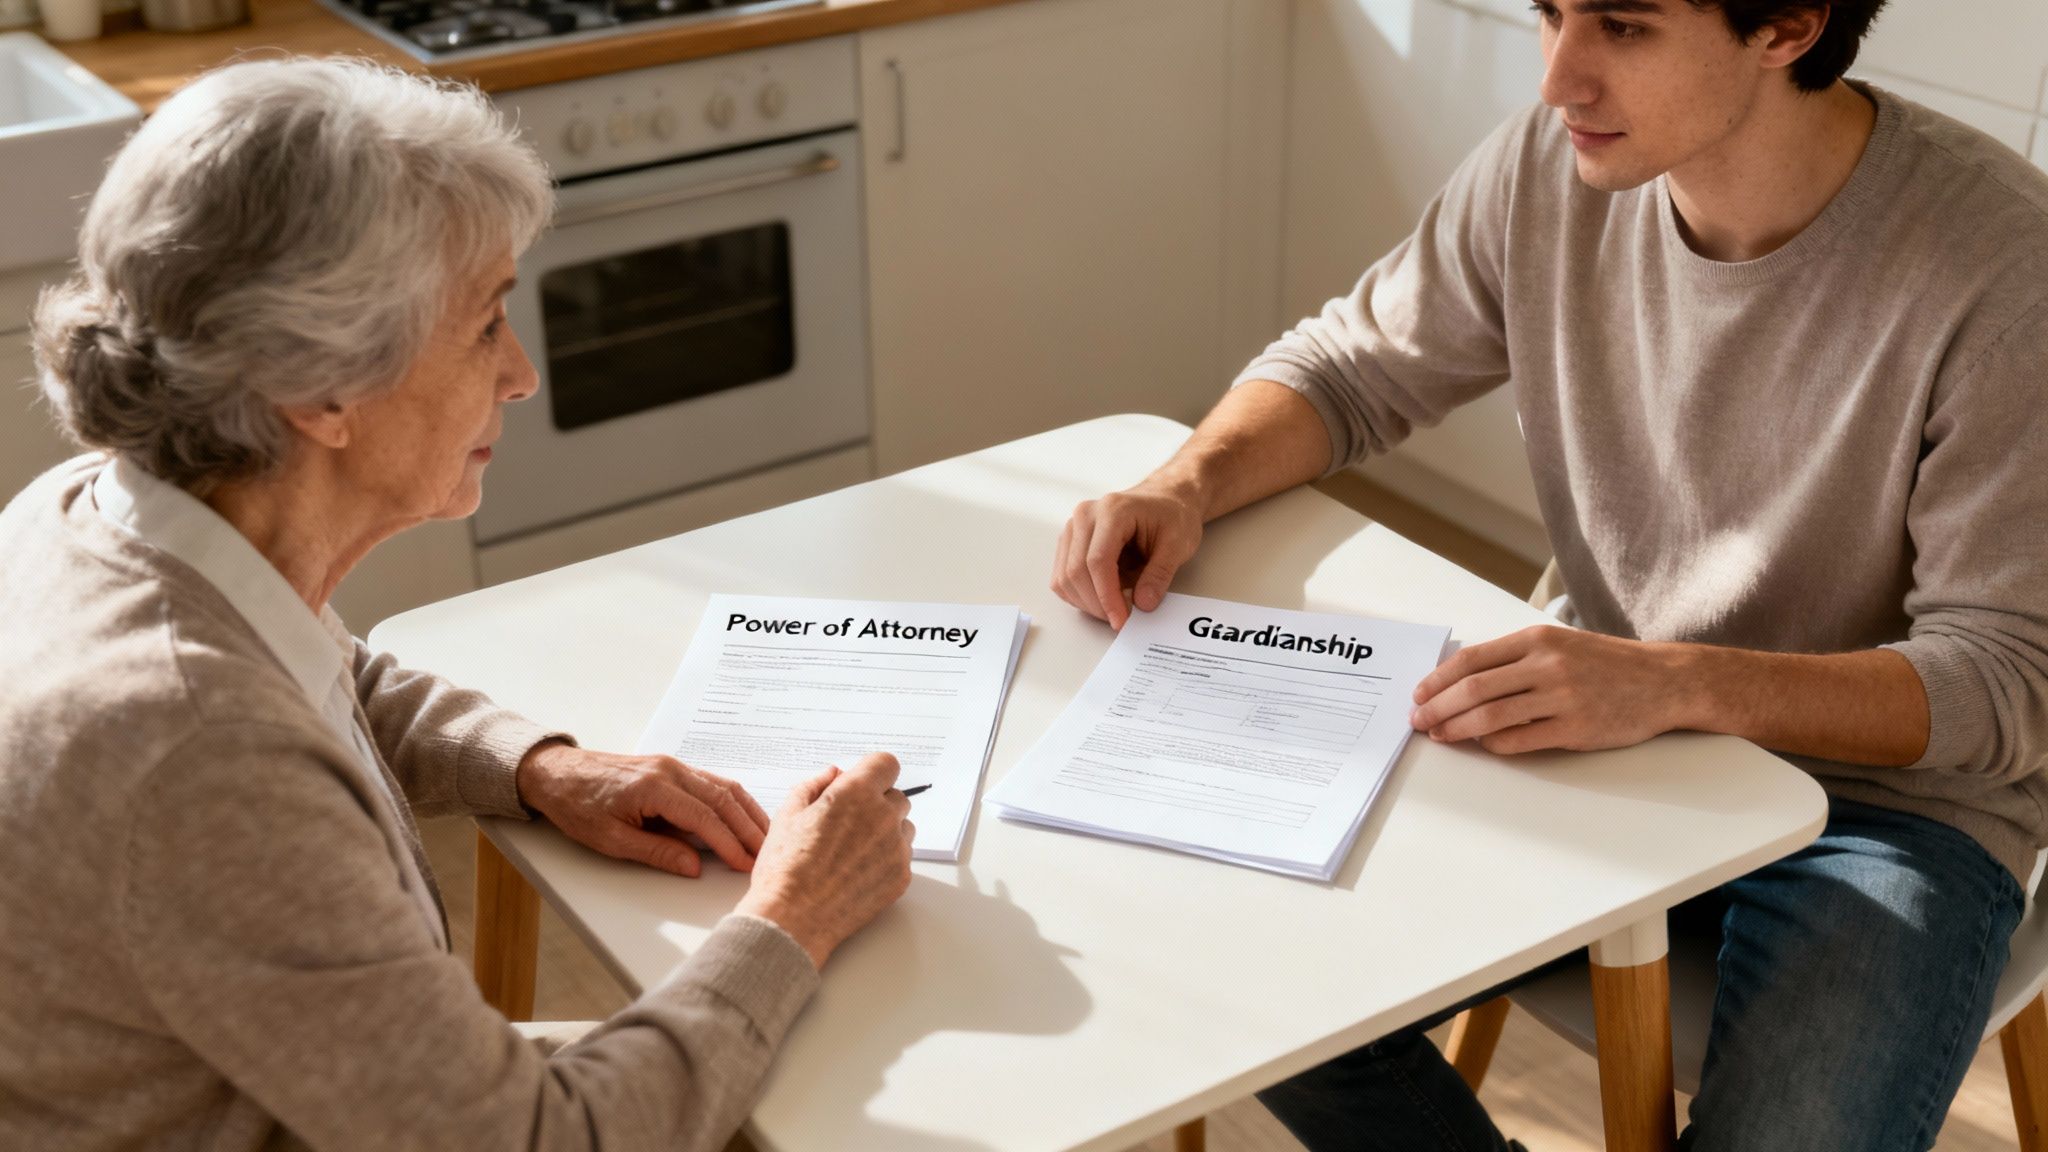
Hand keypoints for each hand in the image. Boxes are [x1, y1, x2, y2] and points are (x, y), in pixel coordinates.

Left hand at [516, 742, 770, 876]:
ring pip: (723, 787)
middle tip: (766, 855)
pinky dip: (733, 801)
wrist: (558, 773)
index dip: (729, 843)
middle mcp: (671, 770)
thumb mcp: (611, 839)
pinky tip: (743, 816)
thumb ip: (657, 852)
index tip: (745, 864)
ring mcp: (673, 765)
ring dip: (747, 812)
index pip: (705, 817)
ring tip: (765, 837)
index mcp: (655, 787)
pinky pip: (712, 782)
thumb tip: (694, 867)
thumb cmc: (578, 806)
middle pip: (723, 799)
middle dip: (748, 829)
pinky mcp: (672, 768)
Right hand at [735, 752, 914, 969]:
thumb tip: (834, 773)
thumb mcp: (787, 814)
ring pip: (902, 827)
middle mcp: (883, 817)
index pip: (886, 764)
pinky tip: (856, 871)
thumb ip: (814, 785)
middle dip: (876, 803)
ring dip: (885, 831)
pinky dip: (886, 859)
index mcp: (856, 794)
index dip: (872, 772)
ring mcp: (896, 849)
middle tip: (848, 823)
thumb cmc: (784, 868)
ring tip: (851, 851)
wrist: (792, 920)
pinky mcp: (901, 876)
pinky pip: (902, 856)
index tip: (862, 783)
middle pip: (896, 796)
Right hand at [1052, 477, 1203, 629]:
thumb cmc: (1171, 516)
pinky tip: (1102, 598)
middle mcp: (1085, 516)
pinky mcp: (1069, 541)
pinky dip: (1079, 595)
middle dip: (1096, 604)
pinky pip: (1062, 576)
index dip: (1107, 596)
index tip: (1121, 619)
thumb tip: (1142, 604)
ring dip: (1086, 602)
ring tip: (1114, 609)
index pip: (1098, 560)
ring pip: (1064, 576)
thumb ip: (1159, 575)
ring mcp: (1073, 527)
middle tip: (1120, 620)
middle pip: (1075, 570)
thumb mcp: (1178, 545)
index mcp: (1112, 511)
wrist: (1165, 499)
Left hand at [1409, 626, 1691, 754]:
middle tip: (1418, 721)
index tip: (1418, 694)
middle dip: (1437, 707)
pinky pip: (1521, 740)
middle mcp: (1547, 664)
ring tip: (1440, 736)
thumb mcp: (1559, 645)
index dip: (1437, 679)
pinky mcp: (1576, 728)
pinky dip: (1494, 745)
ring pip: (1491, 716)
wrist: (1664, 680)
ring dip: (1457, 729)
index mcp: (1536, 640)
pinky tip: (1484, 746)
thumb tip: (1461, 681)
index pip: (1471, 660)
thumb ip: (1514, 659)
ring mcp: (1562, 697)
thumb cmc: (1606, 663)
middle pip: (1473, 688)